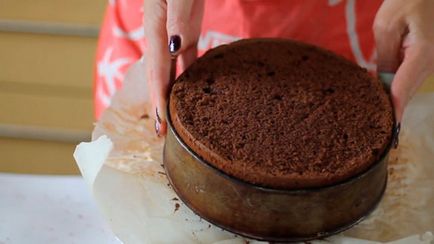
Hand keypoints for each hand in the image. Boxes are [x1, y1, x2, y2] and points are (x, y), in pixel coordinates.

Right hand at [144, 0, 203, 135]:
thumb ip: (177, 17)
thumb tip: (173, 48)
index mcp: (158, 30)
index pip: (157, 73)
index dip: (158, 101)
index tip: (162, 126)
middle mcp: (164, 37)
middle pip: (160, 78)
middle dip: (161, 106)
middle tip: (162, 135)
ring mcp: (176, 35)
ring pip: (173, 72)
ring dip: (173, 96)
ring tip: (175, 120)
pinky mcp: (189, 30)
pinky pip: (188, 59)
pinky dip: (190, 77)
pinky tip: (193, 91)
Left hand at [374, 0, 433, 122]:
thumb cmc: (409, 1)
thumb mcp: (387, 27)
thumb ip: (384, 57)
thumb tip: (382, 82)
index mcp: (422, 54)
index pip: (402, 90)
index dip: (394, 112)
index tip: (387, 131)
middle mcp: (431, 62)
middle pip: (406, 92)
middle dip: (389, 107)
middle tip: (370, 124)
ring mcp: (432, 62)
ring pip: (408, 86)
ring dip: (392, 96)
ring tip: (373, 110)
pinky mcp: (428, 59)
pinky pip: (411, 76)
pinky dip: (397, 84)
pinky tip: (381, 90)